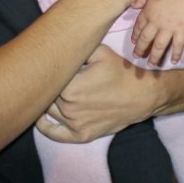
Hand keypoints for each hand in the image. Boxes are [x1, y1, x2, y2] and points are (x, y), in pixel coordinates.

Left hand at [35, 45, 156, 142]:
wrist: (142, 96)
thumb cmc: (121, 73)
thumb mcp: (100, 52)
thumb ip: (77, 49)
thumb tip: (57, 47)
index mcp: (70, 87)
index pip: (48, 78)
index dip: (48, 71)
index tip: (49, 65)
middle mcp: (69, 108)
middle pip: (47, 95)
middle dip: (48, 86)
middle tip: (48, 78)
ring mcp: (74, 124)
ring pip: (48, 112)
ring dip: (47, 102)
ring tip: (47, 93)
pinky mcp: (81, 135)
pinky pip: (54, 134)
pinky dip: (44, 127)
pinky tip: (41, 118)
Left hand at [131, 0, 183, 65]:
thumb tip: (132, 6)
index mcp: (147, 12)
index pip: (138, 27)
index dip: (135, 35)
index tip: (134, 42)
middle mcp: (156, 23)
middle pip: (146, 39)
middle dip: (140, 49)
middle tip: (137, 57)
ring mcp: (169, 28)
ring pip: (159, 46)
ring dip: (154, 56)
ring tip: (151, 64)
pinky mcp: (182, 30)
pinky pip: (178, 45)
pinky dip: (176, 54)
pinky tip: (173, 62)